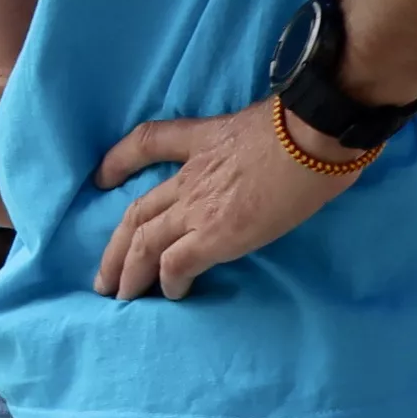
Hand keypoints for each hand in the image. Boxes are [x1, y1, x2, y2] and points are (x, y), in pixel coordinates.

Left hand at [91, 99, 367, 300]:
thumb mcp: (262, 121)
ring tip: (121, 296)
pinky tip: (172, 295)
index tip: (101, 176)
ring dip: (129, 272)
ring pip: (145, 243)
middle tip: (103, 277)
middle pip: (136, 213)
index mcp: (202, 140)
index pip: (148, 142)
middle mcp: (190, 177)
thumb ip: (251, 142)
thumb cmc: (306, 124)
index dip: (119, 160)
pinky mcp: (216, 235)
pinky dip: (169, 281)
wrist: (314, 135)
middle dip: (114, 247)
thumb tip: (269, 157)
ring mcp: (198, 207)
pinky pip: (177, 264)